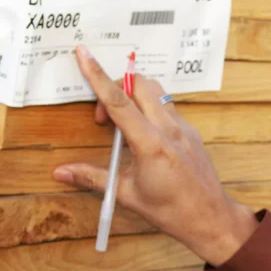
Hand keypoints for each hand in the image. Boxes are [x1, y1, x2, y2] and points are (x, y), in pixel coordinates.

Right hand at [52, 45, 257, 264]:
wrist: (210, 218)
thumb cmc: (170, 211)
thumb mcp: (126, 195)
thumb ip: (92, 178)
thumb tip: (60, 172)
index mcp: (150, 144)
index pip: (118, 101)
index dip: (97, 75)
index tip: (84, 53)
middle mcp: (169, 128)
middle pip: (139, 85)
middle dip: (115, 88)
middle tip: (103, 120)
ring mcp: (183, 127)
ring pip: (156, 91)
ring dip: (134, 96)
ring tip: (122, 127)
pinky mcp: (191, 131)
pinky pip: (167, 106)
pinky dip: (150, 109)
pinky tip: (143, 134)